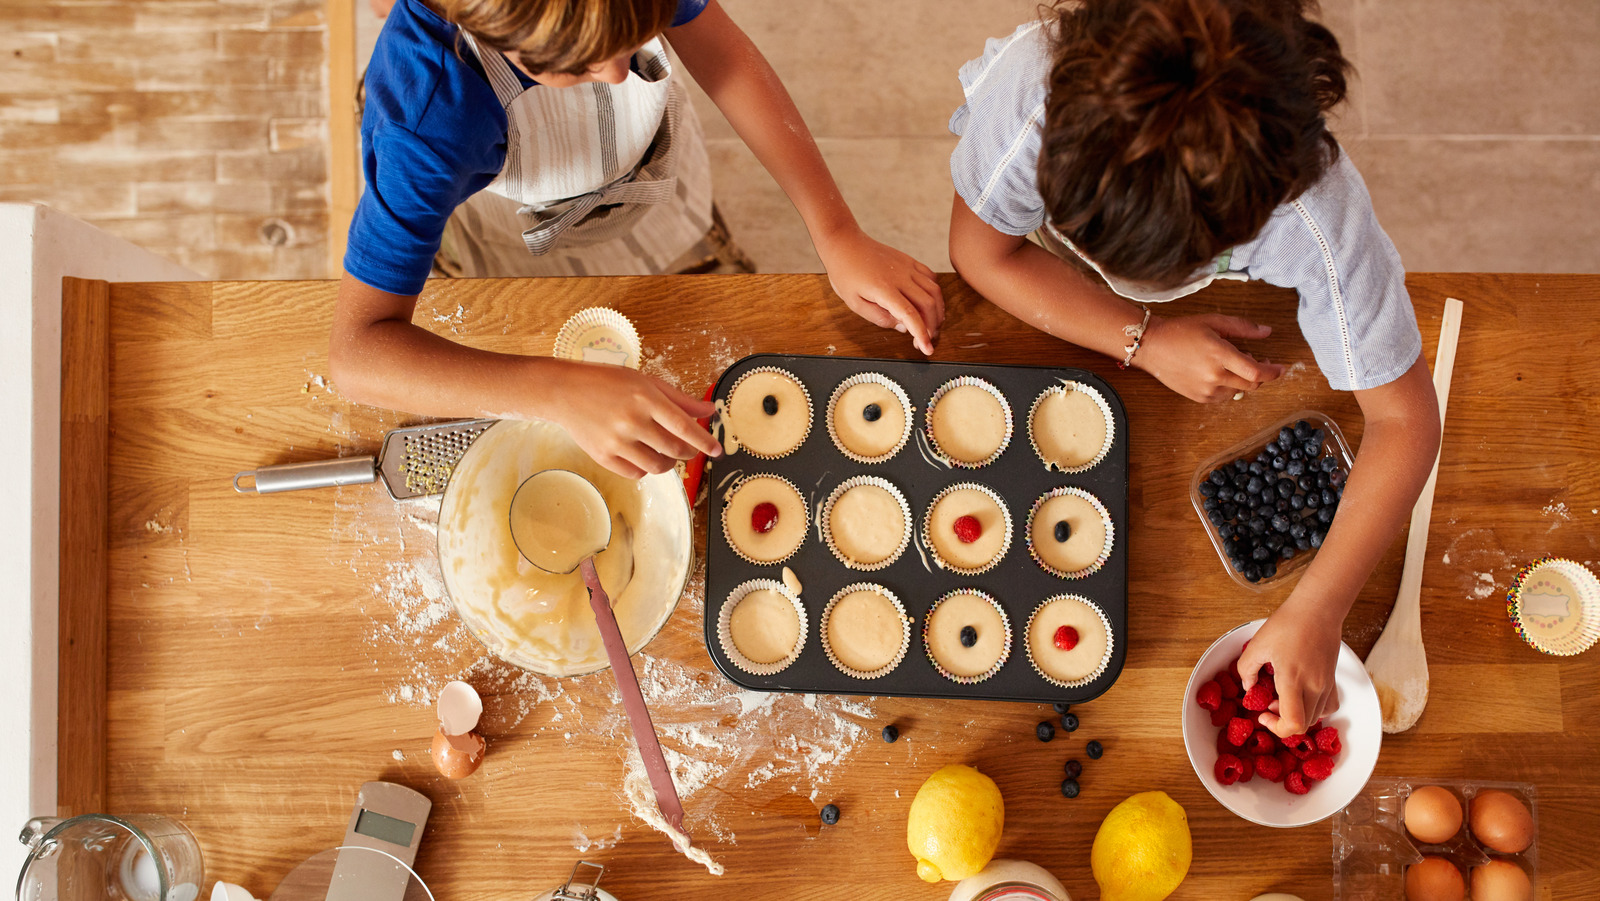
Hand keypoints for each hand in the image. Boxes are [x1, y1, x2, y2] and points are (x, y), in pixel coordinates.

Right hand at [544, 363, 720, 479]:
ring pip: (657, 466)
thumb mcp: (646, 382)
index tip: (717, 450)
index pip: (684, 427)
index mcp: (646, 399)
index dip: (704, 441)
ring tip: (667, 455)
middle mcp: (632, 421)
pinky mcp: (603, 456)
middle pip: (674, 449)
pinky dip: (646, 469)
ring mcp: (617, 441)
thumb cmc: (608, 382)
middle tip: (689, 449)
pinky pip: (636, 473)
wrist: (565, 392)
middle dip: (689, 452)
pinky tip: (644, 456)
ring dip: (669, 464)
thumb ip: (679, 400)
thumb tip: (708, 412)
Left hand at [815, 224, 944, 354]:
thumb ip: (878, 317)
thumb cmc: (845, 272)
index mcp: (884, 289)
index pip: (910, 315)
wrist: (845, 243)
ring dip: (938, 311)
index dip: (922, 334)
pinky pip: (930, 277)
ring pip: (934, 291)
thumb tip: (901, 326)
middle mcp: (901, 277)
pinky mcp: (910, 261)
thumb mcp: (854, 302)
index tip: (927, 349)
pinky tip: (930, 303)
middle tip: (926, 340)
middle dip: (932, 326)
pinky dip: (935, 293)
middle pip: (928, 305)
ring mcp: (907, 267)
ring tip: (932, 325)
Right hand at [1137, 314, 1285, 402]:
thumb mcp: (1213, 322)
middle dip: (1259, 374)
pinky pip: (1224, 397)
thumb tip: (1267, 332)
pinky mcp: (1199, 398)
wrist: (1152, 346)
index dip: (1273, 372)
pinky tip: (1218, 373)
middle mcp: (1214, 376)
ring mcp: (1206, 389)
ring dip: (1242, 379)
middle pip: (1252, 384)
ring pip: (1239, 391)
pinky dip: (1228, 387)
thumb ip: (1242, 327)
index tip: (1282, 368)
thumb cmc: (1180, 331)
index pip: (1257, 372)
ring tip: (1229, 364)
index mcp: (1219, 354)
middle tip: (1255, 360)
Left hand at [1237, 600, 1342, 737]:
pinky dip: (1314, 709)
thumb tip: (1248, 688)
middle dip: (1283, 722)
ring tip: (1283, 696)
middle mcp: (1314, 687)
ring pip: (1316, 717)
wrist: (1318, 609)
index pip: (1293, 724)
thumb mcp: (1257, 645)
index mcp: (1293, 680)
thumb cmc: (1288, 624)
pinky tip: (1302, 695)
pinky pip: (1328, 706)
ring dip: (1298, 715)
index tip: (1263, 714)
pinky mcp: (1333, 679)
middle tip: (1268, 703)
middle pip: (1304, 725)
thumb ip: (1246, 669)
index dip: (1276, 728)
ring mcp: (1326, 684)